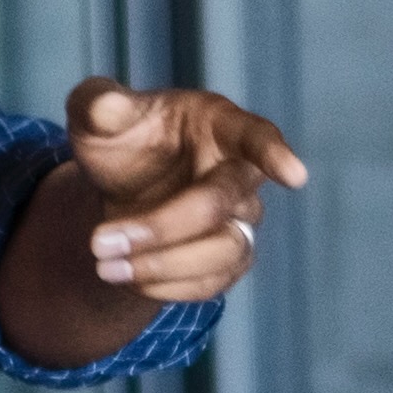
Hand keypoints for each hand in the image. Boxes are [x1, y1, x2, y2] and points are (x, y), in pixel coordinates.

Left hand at [43, 77, 309, 306]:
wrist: (120, 184)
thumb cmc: (121, 136)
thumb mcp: (97, 112)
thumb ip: (99, 105)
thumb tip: (104, 107)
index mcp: (217, 124)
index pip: (255, 136)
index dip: (274, 156)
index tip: (295, 176)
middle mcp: (238, 173)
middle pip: (220, 205)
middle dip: (161, 228)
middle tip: (98, 242)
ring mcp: (238, 219)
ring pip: (224, 252)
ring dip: (162, 266)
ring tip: (105, 266)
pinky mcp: (227, 259)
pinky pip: (211, 284)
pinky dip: (164, 287)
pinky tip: (126, 277)